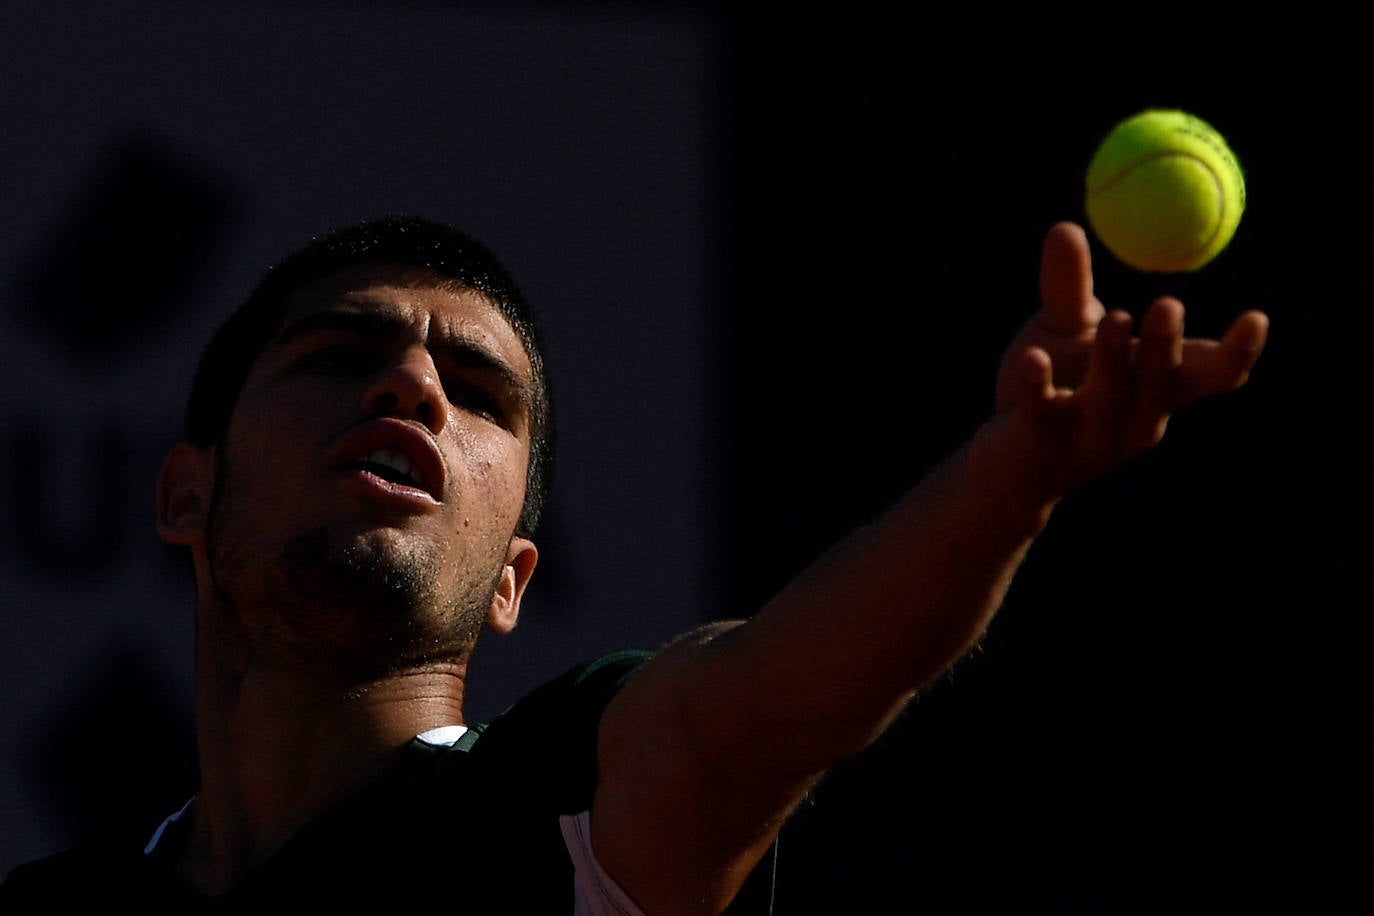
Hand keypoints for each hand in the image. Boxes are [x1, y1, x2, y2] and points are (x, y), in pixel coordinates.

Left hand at [982, 222, 1267, 501]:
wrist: (1006, 466)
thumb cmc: (1051, 392)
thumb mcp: (1064, 332)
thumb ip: (1070, 286)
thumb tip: (1066, 224)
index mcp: (1156, 390)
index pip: (1209, 376)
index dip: (1236, 353)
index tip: (1255, 318)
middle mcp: (1134, 420)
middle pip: (1161, 385)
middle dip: (1167, 346)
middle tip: (1167, 305)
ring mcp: (1090, 441)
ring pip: (1110, 401)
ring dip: (1114, 361)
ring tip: (1115, 318)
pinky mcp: (1040, 449)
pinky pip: (1041, 415)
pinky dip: (1039, 386)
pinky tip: (1031, 360)